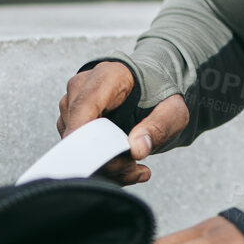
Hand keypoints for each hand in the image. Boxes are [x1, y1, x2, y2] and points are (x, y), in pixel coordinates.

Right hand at [57, 61, 189, 185]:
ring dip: (105, 165)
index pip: (84, 106)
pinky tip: (125, 166)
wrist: (153, 88)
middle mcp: (82, 87)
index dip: (86, 137)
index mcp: (107, 76)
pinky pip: (78, 149)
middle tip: (134, 168)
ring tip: (133, 166)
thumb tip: (137, 149)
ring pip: (76, 144)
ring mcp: (73, 104)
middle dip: (105, 158)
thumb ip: (158, 128)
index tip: (104, 161)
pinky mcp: (71, 121)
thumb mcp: (172, 111)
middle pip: (78, 129)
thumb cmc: (160, 95)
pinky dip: (101, 164)